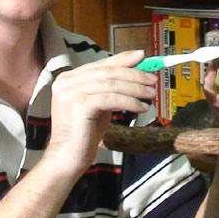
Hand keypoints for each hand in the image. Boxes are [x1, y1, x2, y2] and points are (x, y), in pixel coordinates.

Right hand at [45, 50, 157, 175]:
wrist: (67, 159)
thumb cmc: (84, 134)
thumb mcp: (99, 105)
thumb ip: (110, 88)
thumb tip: (135, 72)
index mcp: (68, 78)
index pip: (101, 64)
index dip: (123, 59)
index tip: (143, 58)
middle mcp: (66, 82)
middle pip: (107, 71)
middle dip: (134, 74)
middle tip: (153, 80)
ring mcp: (70, 92)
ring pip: (111, 84)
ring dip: (135, 88)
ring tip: (151, 95)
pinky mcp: (77, 105)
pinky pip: (110, 99)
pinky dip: (129, 102)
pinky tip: (141, 107)